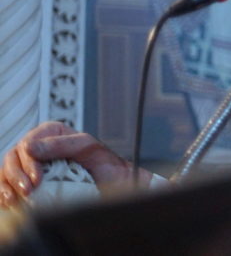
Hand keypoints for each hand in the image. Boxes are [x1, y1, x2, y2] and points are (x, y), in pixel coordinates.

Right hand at [0, 121, 147, 207]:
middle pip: (13, 158)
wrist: (114, 181)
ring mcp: (32, 166)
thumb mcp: (87, 146)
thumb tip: (29, 148)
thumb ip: (61, 144)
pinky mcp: (31, 182)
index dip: (28, 162)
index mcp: (51, 134)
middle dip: (16, 176)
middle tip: (27, 191)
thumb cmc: (103, 162)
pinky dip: (5, 194)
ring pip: (7, 172)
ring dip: (6, 186)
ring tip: (14, 200)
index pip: (27, 144)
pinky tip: (9, 203)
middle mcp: (39, 148)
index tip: (37, 178)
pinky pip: (9, 186)